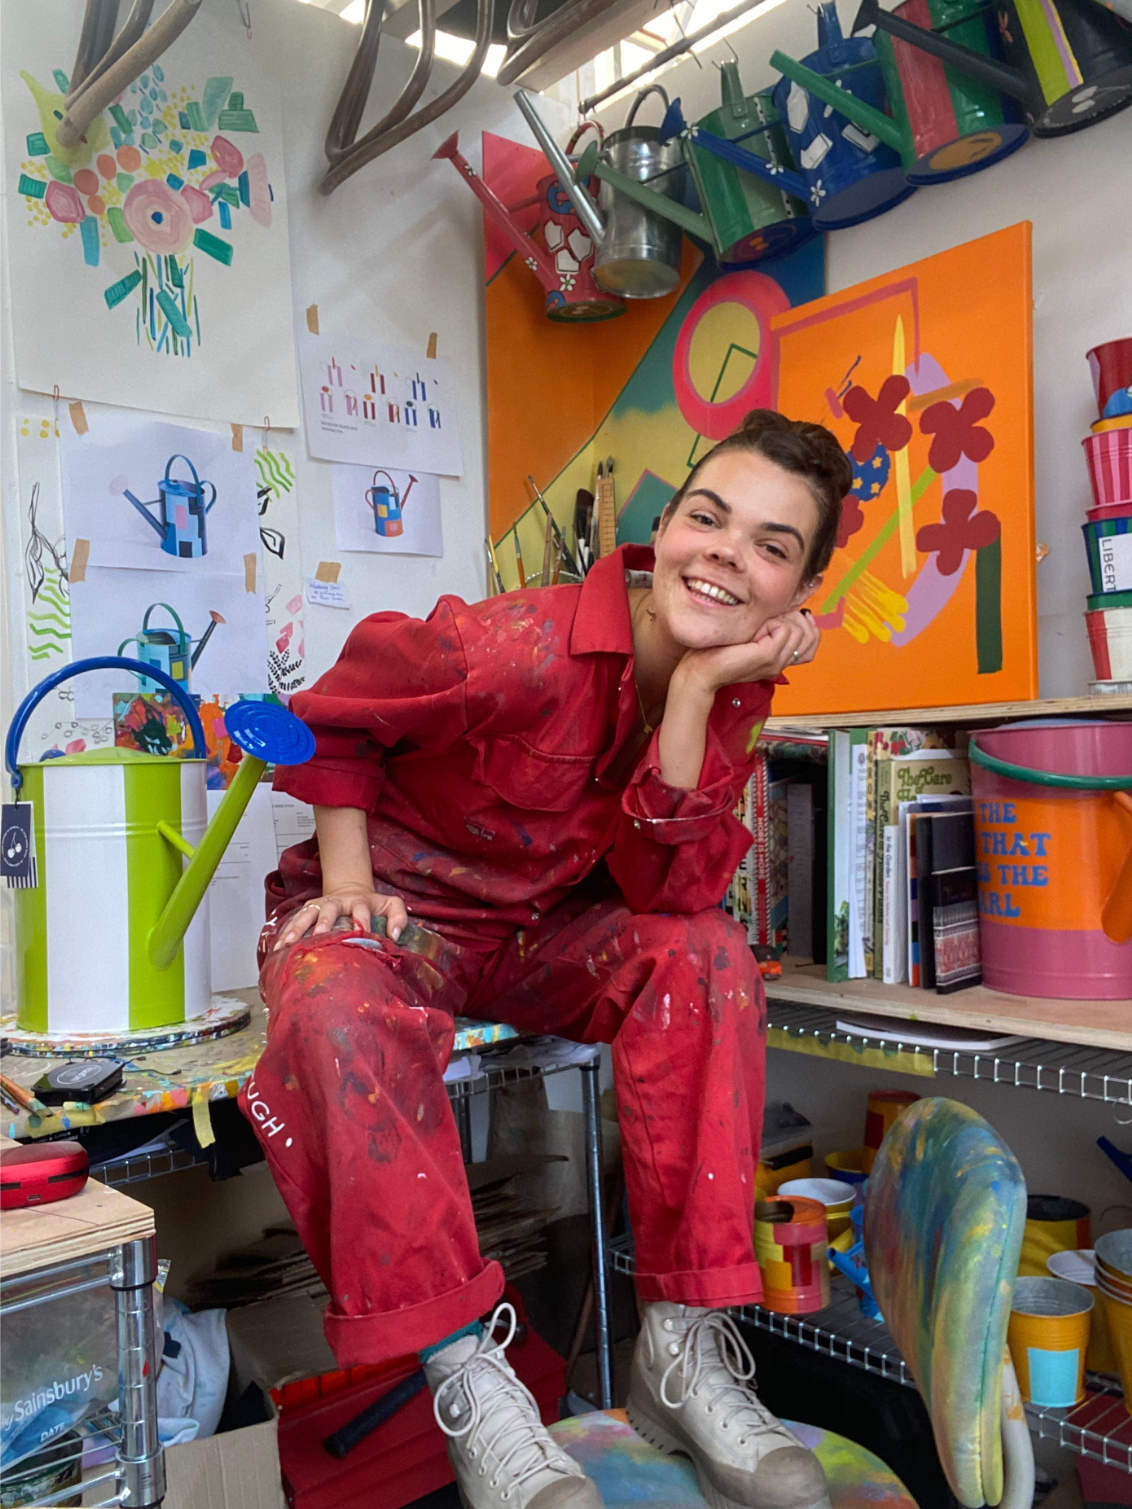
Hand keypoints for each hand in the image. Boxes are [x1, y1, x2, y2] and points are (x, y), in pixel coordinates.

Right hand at [272, 887, 408, 950]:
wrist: (352, 890)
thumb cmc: (373, 905)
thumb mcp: (391, 905)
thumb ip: (399, 917)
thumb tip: (394, 936)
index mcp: (359, 901)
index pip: (361, 909)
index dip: (361, 920)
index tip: (361, 933)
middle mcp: (337, 901)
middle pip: (329, 909)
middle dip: (324, 921)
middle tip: (320, 935)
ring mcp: (320, 905)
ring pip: (307, 914)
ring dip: (297, 928)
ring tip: (286, 944)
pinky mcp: (308, 910)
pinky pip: (294, 921)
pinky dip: (285, 932)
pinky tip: (277, 947)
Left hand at [674, 610, 819, 696]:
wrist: (701, 669)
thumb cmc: (718, 650)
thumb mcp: (750, 634)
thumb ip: (768, 624)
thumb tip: (787, 604)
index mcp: (778, 659)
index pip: (812, 644)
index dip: (809, 625)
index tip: (796, 612)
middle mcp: (780, 663)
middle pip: (810, 636)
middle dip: (794, 618)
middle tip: (768, 620)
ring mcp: (776, 662)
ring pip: (798, 630)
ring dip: (778, 619)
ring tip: (757, 628)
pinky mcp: (768, 656)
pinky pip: (784, 629)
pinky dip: (770, 623)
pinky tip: (753, 631)